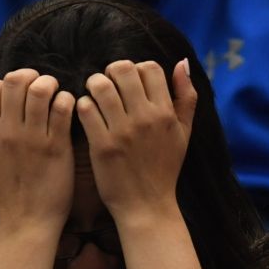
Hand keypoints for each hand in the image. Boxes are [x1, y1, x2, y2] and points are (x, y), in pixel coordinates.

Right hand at [0, 68, 76, 230]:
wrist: (27, 221)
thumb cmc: (4, 194)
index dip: (7, 83)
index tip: (19, 94)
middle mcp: (8, 132)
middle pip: (15, 81)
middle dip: (30, 76)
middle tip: (41, 86)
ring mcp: (33, 138)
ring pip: (40, 90)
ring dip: (50, 84)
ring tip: (55, 93)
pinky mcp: (57, 146)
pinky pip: (62, 108)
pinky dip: (67, 100)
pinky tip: (68, 108)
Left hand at [78, 59, 196, 222]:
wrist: (148, 206)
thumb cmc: (165, 168)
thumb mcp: (184, 133)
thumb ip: (186, 97)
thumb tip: (182, 62)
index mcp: (166, 113)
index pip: (149, 68)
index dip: (137, 68)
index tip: (130, 83)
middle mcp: (145, 118)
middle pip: (122, 69)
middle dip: (111, 72)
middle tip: (108, 85)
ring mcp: (122, 131)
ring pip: (100, 85)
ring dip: (93, 86)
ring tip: (95, 97)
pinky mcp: (101, 145)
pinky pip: (85, 109)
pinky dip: (83, 106)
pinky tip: (88, 115)